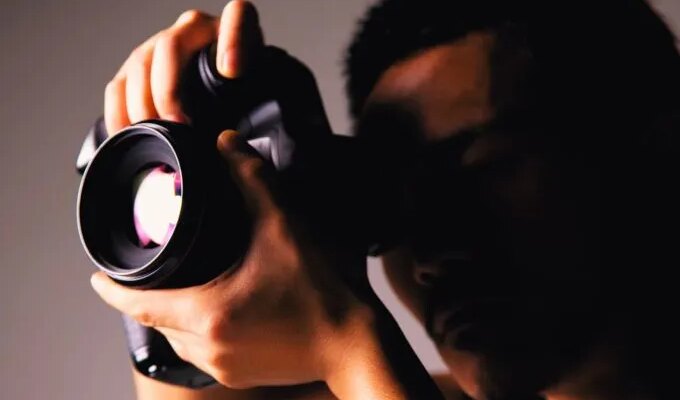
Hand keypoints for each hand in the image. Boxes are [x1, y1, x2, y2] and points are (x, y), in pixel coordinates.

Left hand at [91, 130, 369, 388]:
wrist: (356, 343)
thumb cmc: (322, 291)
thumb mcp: (284, 226)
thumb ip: (251, 179)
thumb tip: (225, 144)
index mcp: (208, 313)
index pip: (138, 303)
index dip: (111, 290)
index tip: (96, 277)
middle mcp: (209, 347)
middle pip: (157, 322)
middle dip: (145, 298)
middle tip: (145, 272)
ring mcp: (225, 366)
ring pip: (179, 339)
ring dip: (173, 315)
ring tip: (178, 287)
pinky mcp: (241, 373)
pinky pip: (203, 352)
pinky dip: (198, 331)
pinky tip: (214, 310)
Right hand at [104, 0, 263, 134]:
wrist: (226, 103)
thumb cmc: (245, 101)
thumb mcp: (260, 100)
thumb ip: (257, 107)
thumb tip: (233, 140)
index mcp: (235, 28)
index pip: (239, 16)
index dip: (233, 40)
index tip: (231, 71)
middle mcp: (195, 30)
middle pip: (170, 46)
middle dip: (171, 90)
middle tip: (180, 125)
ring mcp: (161, 45)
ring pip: (140, 64)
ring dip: (144, 104)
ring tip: (158, 135)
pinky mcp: (137, 69)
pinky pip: (118, 86)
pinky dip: (120, 112)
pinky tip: (130, 134)